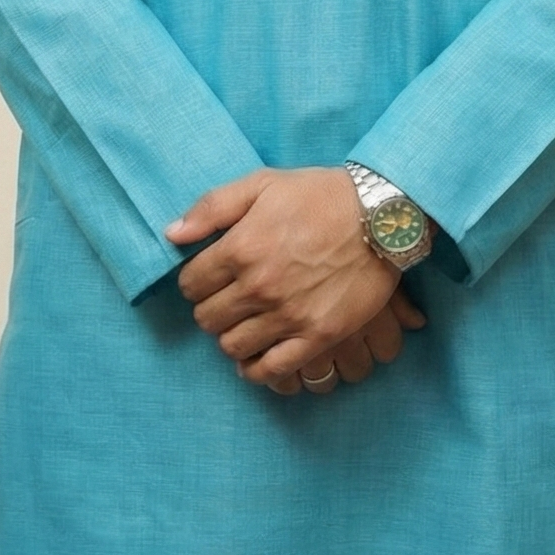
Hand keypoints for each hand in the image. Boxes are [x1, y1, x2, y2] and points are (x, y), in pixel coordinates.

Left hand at [167, 167, 413, 389]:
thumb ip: (212, 207)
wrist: (382, 216)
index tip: (210, 278)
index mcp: (240, 248)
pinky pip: (271, 369)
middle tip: (229, 300)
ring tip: (246, 323)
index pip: (190, 284)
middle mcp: (259, 286)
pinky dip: (256, 369)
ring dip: (232, 337)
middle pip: (207, 319)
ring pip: (232, 346)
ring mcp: (288, 315)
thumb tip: (172, 234)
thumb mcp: (262, 184)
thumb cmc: (320, 195)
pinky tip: (258, 356)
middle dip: (211, 309)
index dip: (196, 282)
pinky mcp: (317, 336)